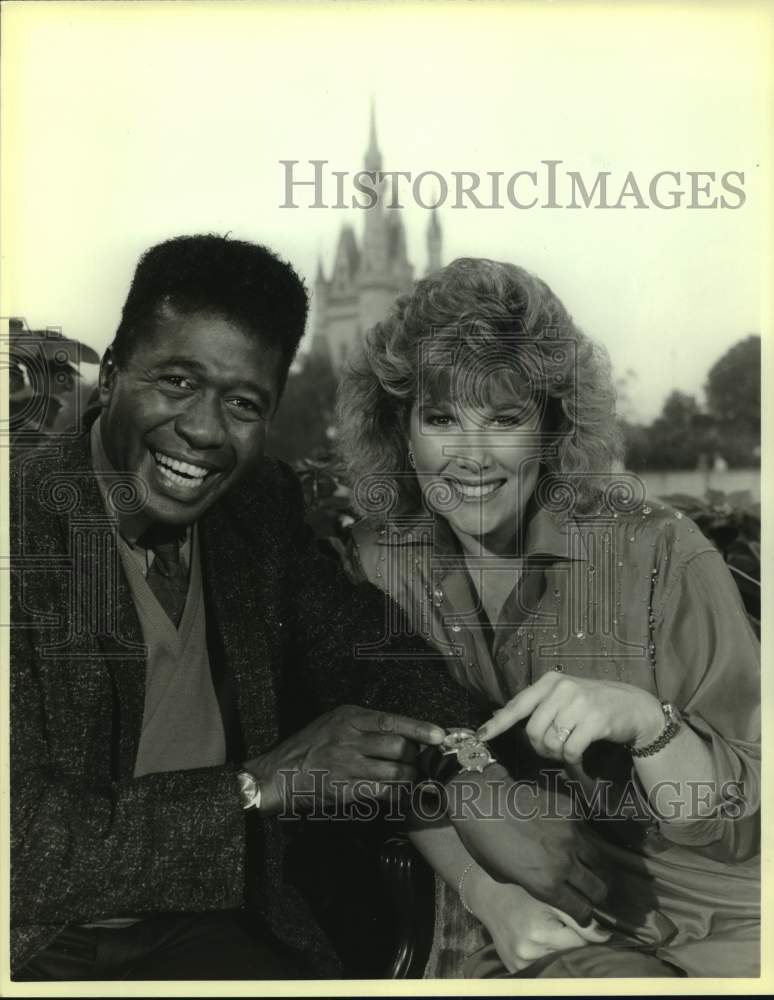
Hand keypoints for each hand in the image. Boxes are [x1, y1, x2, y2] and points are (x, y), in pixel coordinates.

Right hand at [244, 705, 444, 812]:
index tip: (440, 735)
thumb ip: (364, 724)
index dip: (419, 728)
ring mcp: (348, 765)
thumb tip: (402, 732)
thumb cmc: (309, 745)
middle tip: (423, 762)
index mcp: (349, 717)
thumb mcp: (334, 722)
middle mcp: (350, 738)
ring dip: (411, 777)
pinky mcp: (346, 790)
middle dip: (417, 757)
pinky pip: (382, 792)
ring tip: (415, 779)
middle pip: (399, 747)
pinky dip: (398, 794)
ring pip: (395, 771)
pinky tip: (403, 795)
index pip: (392, 721)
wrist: (279, 773)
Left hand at [447, 766, 606, 924]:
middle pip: (598, 888)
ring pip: (596, 858)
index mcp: (546, 885)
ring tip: (578, 859)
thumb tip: (546, 883)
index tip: (583, 913)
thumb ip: (531, 883)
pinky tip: (563, 830)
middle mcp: (564, 863)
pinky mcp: (571, 810)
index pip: (583, 910)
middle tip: (587, 889)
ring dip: (588, 863)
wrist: (482, 799)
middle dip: (594, 893)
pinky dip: (578, 834)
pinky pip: (584, 829)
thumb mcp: (502, 875)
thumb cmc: (484, 841)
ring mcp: (571, 834)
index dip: (584, 915)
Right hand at [466, 870, 610, 973]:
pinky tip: (540, 943)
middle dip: (572, 942)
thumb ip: (579, 917)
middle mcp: (529, 953)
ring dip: (560, 951)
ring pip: (557, 962)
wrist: (490, 898)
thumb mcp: (550, 897)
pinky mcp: (515, 969)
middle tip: (562, 926)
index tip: (581, 923)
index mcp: (539, 933)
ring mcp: (520, 964)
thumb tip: (606, 935)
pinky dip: (546, 957)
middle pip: (569, 955)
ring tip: (549, 932)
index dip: (584, 932)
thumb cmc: (521, 893)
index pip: (580, 943)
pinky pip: (541, 967)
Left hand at [478, 673, 663, 763]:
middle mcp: (562, 688)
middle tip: (554, 751)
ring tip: (569, 752)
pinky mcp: (594, 720)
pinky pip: (570, 751)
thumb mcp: (564, 696)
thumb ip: (537, 705)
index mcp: (550, 681)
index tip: (480, 736)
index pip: (517, 704)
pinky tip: (579, 761)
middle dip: (540, 748)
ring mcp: (579, 703)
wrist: (633, 706)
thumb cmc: (593, 703)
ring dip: (558, 755)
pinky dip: (572, 762)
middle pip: (533, 731)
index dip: (498, 722)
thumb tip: (499, 716)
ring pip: (551, 742)